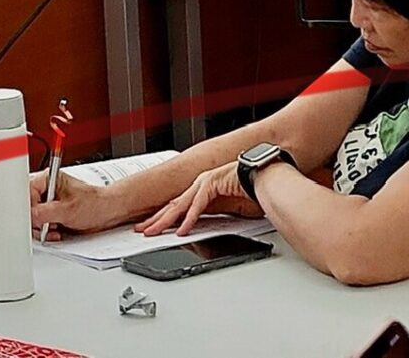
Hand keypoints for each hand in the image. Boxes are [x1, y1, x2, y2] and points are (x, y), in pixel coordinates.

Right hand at [30, 170, 132, 239]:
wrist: (107, 212)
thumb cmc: (95, 204)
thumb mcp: (68, 210)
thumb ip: (45, 213)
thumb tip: (30, 216)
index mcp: (48, 179)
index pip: (26, 192)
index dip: (28, 208)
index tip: (34, 218)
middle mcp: (46, 188)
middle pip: (26, 206)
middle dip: (36, 220)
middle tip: (46, 225)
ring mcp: (48, 201)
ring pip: (32, 217)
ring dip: (41, 227)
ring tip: (55, 228)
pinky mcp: (51, 213)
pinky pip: (39, 223)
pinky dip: (46, 231)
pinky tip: (56, 231)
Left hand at [138, 162, 262, 236]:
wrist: (266, 176)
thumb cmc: (251, 190)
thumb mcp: (226, 208)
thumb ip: (213, 217)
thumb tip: (202, 230)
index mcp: (202, 189)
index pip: (177, 206)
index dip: (162, 218)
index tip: (151, 227)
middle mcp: (200, 184)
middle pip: (173, 205)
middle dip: (156, 219)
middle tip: (142, 230)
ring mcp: (205, 182)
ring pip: (181, 205)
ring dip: (166, 221)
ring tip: (154, 232)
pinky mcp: (214, 183)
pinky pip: (199, 205)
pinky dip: (189, 219)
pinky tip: (182, 230)